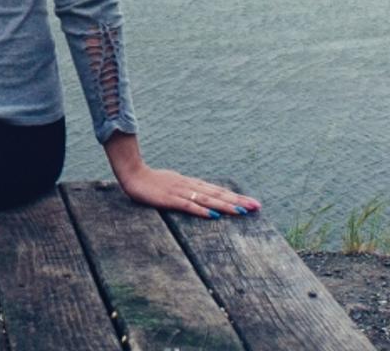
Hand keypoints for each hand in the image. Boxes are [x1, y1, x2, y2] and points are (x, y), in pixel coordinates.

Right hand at [118, 164, 260, 217]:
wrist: (132, 173)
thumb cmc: (153, 181)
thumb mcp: (174, 185)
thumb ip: (188, 191)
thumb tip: (204, 199)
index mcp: (191, 183)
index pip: (218, 191)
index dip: (236, 197)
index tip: (253, 203)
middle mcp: (189, 186)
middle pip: (217, 194)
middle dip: (237, 201)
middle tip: (256, 207)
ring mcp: (180, 191)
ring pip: (207, 199)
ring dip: (225, 205)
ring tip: (241, 211)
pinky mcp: (169, 199)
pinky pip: (188, 206)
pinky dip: (201, 211)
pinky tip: (213, 215)